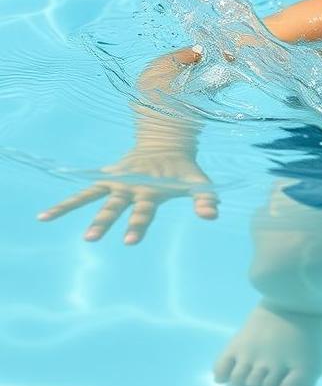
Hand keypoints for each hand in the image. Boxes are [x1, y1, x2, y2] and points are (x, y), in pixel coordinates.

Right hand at [37, 148, 217, 244]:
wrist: (166, 143)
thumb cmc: (183, 170)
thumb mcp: (198, 182)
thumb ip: (205, 199)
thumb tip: (213, 215)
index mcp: (152, 190)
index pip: (144, 211)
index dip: (138, 224)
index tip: (128, 241)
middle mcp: (131, 186)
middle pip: (115, 206)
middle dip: (104, 220)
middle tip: (91, 237)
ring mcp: (117, 181)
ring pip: (91, 195)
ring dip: (71, 206)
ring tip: (47, 218)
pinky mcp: (107, 177)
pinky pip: (84, 190)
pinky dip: (66, 201)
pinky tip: (45, 215)